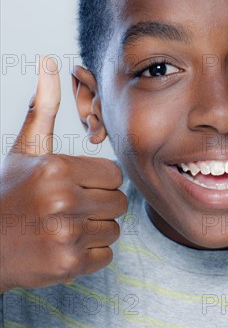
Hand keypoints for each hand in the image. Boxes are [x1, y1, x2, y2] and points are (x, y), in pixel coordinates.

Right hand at [0, 56, 125, 292]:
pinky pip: (106, 256)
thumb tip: (49, 62)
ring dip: (96, 230)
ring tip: (67, 226)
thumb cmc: (9, 193)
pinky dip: (91, 254)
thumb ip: (43, 107)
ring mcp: (66, 236)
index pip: (114, 175)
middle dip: (100, 205)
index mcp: (57, 169)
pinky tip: (66, 245)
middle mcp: (64, 201)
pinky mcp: (68, 266)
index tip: (79, 185)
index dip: (99, 181)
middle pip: (117, 203)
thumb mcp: (25, 148)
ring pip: (113, 230)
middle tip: (73, 207)